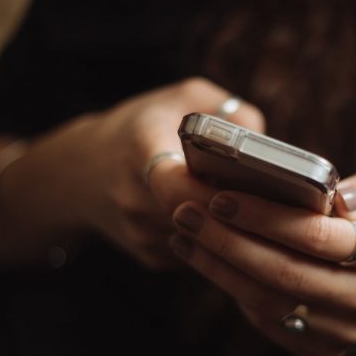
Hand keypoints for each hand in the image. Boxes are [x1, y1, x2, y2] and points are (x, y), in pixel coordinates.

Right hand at [2, 77, 263, 267]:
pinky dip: (217, 240)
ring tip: (259, 210)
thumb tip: (266, 145)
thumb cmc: (141, 127)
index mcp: (139, 150)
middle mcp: (134, 199)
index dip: (214, 190)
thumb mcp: (182, 98)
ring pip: (204, 240)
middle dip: (237, 211)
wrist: (81, 173)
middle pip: (199, 217)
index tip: (246, 185)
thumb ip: (227, 111)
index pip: (176, 183)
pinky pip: (198, 253)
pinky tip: (228, 221)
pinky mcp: (151, 258)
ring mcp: (141, 235)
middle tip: (274, 201)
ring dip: (232, 229)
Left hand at [170, 163, 355, 355]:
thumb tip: (344, 200)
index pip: (318, 236)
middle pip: (285, 272)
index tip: (221, 198)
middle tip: (186, 213)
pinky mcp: (318, 348)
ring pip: (268, 300)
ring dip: (217, 266)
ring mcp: (343, 331)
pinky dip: (228, 286)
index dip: (265, 217)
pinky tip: (202, 257)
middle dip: (228, 241)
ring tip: (184, 233)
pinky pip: (265, 319)